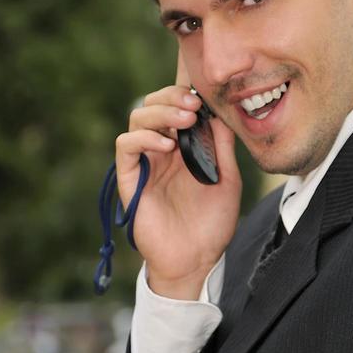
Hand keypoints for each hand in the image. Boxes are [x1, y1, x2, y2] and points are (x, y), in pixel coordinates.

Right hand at [115, 53, 241, 297]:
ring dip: (159, 112)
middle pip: (153, 105)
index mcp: (184, 146)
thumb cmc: (212, 223)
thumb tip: (221, 114)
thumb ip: (222, 147)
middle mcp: (161, 150)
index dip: (184, 94)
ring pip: (137, 119)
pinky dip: (144, 139)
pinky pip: (125, 147)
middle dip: (171, 97)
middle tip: (193, 105)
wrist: (197, 259)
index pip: (175, 107)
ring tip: (184, 120)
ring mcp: (145, 163)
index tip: (203, 95)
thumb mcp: (227, 179)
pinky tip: (167, 146)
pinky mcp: (130, 179)